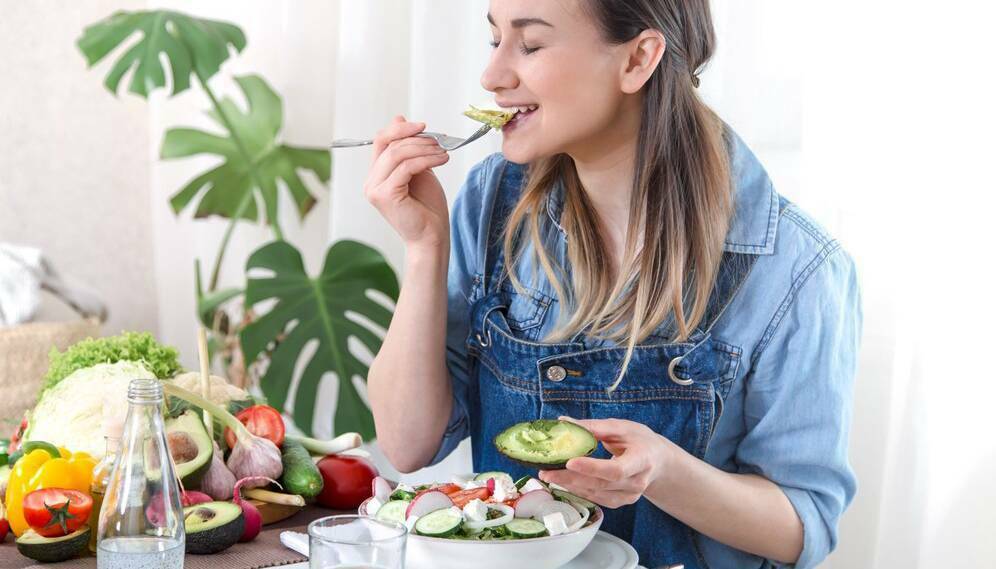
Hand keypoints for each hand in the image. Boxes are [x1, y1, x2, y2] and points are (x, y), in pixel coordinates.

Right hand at [364, 116, 450, 249]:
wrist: (432, 238)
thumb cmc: (427, 209)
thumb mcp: (419, 170)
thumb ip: (410, 149)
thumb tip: (400, 118)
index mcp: (376, 175)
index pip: (381, 141)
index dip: (401, 129)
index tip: (423, 126)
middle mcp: (371, 181)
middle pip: (388, 144)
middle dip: (416, 138)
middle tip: (439, 140)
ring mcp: (375, 189)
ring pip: (397, 154)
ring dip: (424, 148)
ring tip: (443, 151)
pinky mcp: (386, 195)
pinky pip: (406, 167)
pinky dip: (426, 160)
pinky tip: (442, 160)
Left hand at [539, 416, 675, 508]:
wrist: (657, 460)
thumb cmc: (639, 440)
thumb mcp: (621, 427)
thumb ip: (593, 427)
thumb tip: (563, 421)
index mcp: (642, 460)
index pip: (616, 469)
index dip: (592, 468)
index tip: (569, 461)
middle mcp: (637, 482)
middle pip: (601, 484)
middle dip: (570, 478)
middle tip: (546, 471)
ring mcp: (630, 495)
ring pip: (596, 494)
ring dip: (570, 485)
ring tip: (549, 475)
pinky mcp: (622, 502)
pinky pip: (597, 499)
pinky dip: (578, 490)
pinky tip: (563, 482)